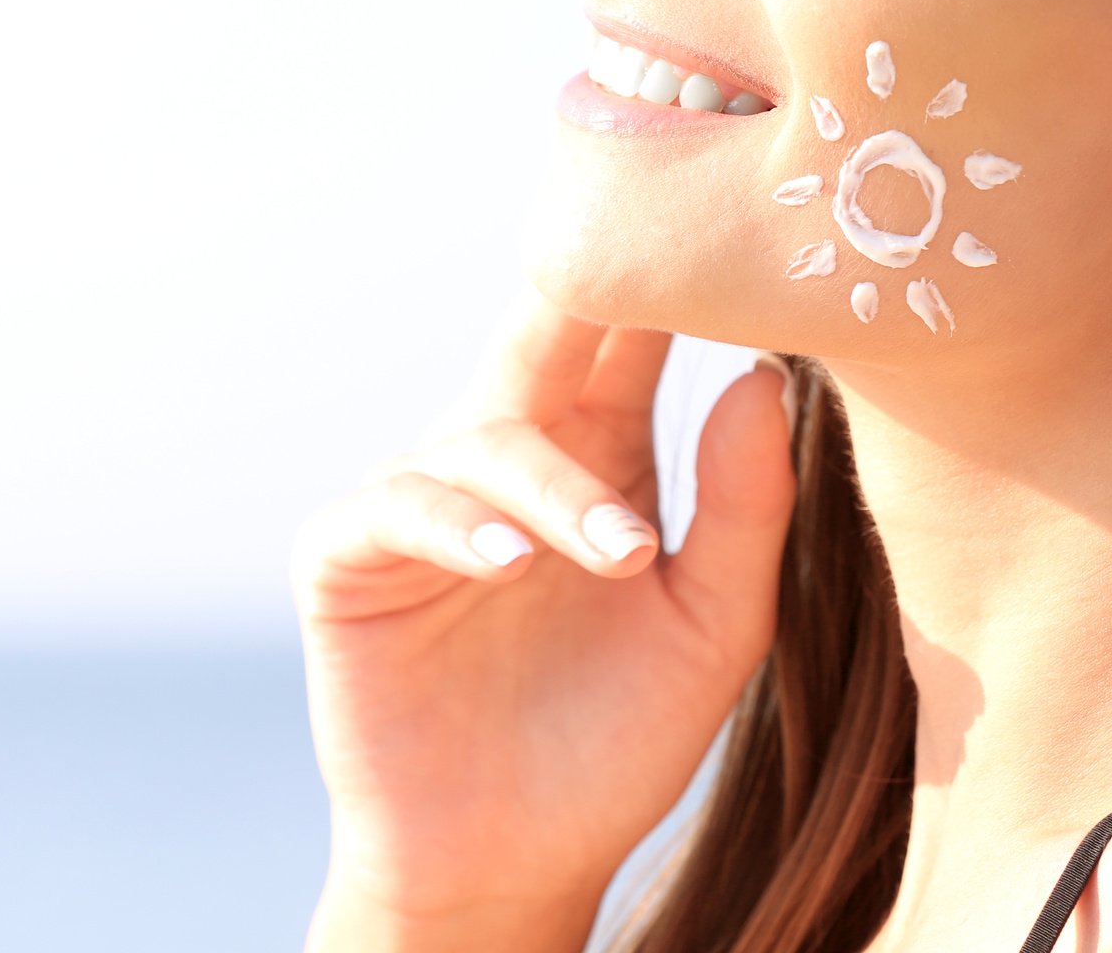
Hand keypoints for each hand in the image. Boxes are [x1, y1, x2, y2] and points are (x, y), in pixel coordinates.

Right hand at [290, 286, 799, 936]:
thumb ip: (744, 507)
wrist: (516, 864)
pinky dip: (451, 525)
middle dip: (579, 299)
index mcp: (597, 454)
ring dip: (552, 488)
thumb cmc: (616, 740)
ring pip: (479, 440)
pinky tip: (509, 560)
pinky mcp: (349, 560)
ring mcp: (422, 502)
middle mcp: (505, 458)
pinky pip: (392, 510)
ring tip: (620, 552)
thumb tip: (762, 376)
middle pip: (539, 344)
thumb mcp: (713, 628)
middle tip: (630, 268)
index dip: (663, 291)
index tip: (720, 247)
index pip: (626, 344)